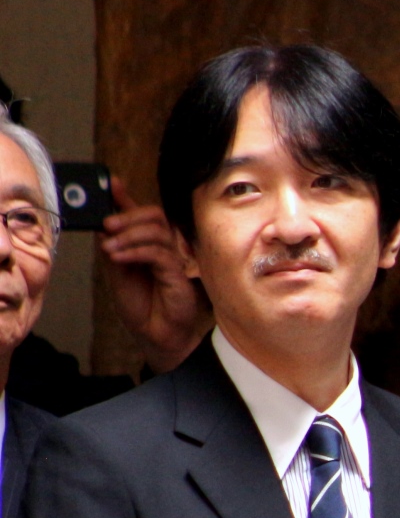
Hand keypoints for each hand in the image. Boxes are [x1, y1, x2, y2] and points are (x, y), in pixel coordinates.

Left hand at [100, 176, 206, 372]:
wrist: (154, 334)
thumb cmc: (140, 304)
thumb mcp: (117, 270)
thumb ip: (113, 245)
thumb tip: (103, 222)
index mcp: (149, 243)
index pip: (142, 213)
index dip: (127, 196)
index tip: (112, 183)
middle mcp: (164, 247)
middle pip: (154, 214)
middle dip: (128, 215)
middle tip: (107, 225)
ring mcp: (174, 259)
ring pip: (157, 230)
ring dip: (128, 235)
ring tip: (109, 249)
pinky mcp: (178, 273)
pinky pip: (158, 253)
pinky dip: (135, 252)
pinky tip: (119, 258)